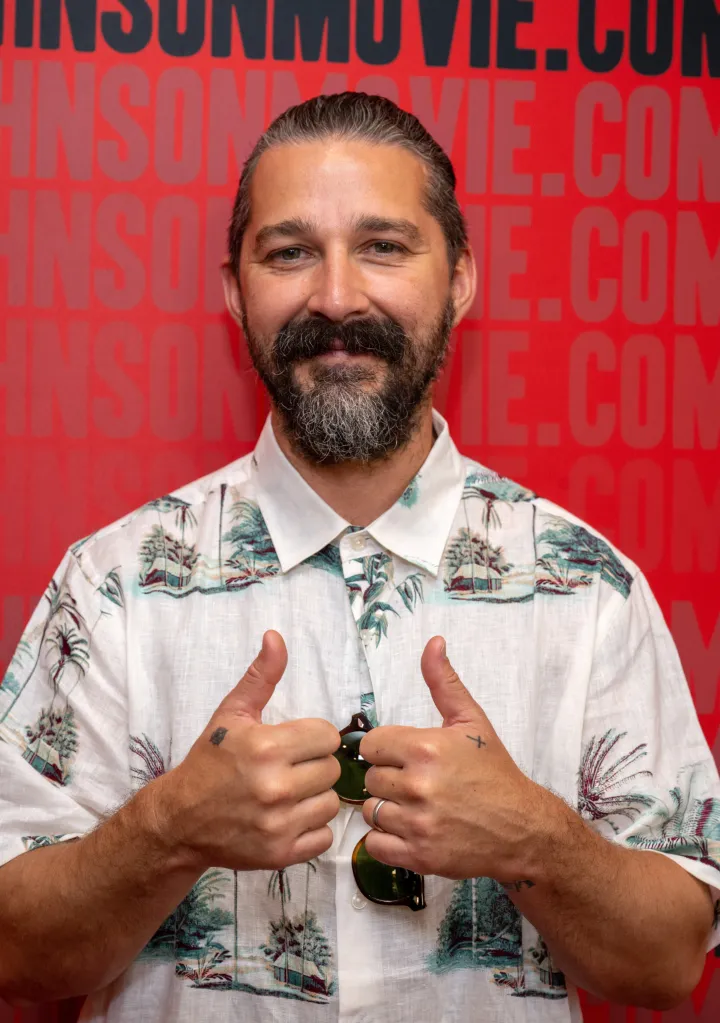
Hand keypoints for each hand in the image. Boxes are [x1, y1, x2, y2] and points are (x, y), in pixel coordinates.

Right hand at [149, 630, 341, 872]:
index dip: (313, 737)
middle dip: (314, 766)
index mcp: (267, 747)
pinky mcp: (281, 854)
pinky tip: (289, 818)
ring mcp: (279, 824)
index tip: (294, 743)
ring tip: (289, 794)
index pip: (327, 736)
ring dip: (315, 798)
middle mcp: (275, 787)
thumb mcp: (232, 713)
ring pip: (331, 803)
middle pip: (332, 769)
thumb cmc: (210, 761)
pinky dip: (311, 829)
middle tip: (289, 769)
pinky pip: (324, 837)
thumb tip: (276, 637)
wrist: (180, 820)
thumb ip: (261, 676)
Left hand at [360, 637, 554, 881]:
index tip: (406, 756)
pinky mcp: (419, 856)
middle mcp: (418, 785)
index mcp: (425, 748)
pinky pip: (374, 845)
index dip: (387, 749)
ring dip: (387, 809)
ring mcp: (417, 823)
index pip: (372, 745)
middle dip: (389, 778)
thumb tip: (432, 642)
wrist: (522, 827)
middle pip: (370, 778)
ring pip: (370, 811)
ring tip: (415, 806)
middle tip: (416, 782)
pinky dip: (386, 840)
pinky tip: (410, 829)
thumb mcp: (471, 720)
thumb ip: (444, 681)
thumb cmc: (493, 771)